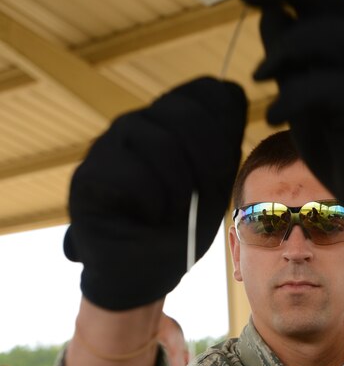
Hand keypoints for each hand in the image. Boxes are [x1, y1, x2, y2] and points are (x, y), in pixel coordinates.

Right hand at [64, 77, 247, 310]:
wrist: (146, 274)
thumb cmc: (182, 229)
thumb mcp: (214, 183)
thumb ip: (222, 144)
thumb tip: (233, 91)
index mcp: (172, 124)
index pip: (206, 93)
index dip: (227, 124)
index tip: (230, 162)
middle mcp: (139, 125)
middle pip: (188, 114)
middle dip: (209, 161)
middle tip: (203, 198)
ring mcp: (109, 145)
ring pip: (161, 143)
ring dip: (180, 188)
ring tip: (174, 213)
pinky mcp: (89, 175)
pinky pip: (134, 174)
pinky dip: (154, 202)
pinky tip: (150, 218)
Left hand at [241, 0, 343, 233]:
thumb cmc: (333, 146)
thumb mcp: (299, 96)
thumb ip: (286, 59)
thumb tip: (272, 12)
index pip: (329, 1)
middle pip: (342, 4)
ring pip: (341, 38)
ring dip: (290, 47)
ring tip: (258, 77)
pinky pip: (336, 89)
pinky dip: (296, 96)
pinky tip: (272, 116)